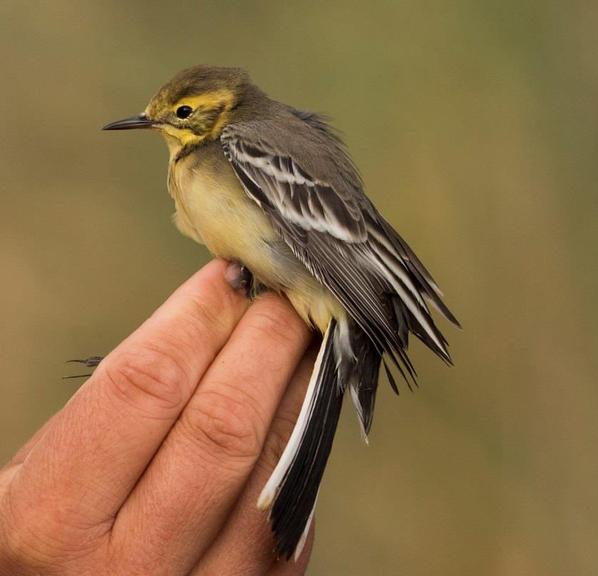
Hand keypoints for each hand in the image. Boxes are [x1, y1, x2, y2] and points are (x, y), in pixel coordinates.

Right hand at [0, 260, 315, 573]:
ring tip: (308, 340)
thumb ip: (119, 412)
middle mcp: (129, 570)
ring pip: (277, 467)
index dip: (198, 317)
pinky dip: (303, 445)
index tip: (230, 275)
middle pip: (226, 425)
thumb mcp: (47, 477)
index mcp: (50, 524)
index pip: (146, 386)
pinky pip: (295, 509)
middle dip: (267, 341)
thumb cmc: (55, 546)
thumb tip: (217, 319)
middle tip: (289, 294)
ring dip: (302, 388)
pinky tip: (303, 407)